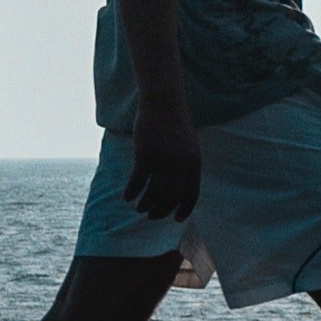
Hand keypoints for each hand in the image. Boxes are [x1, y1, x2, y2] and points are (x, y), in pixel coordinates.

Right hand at [120, 103, 205, 220]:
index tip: (176, 219)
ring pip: (154, 194)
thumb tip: (178, 188)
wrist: (163, 102)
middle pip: (171, 198)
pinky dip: (132, 192)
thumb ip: (186, 165)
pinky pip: (137, 182)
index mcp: (194, 163)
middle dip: (161, 211)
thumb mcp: (189, 145)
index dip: (184, 210)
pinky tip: (127, 196)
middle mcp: (181, 165)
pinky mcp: (145, 156)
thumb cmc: (175, 122)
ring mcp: (163, 161)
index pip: (191, 195)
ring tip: (140, 208)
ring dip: (146, 205)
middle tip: (152, 215)